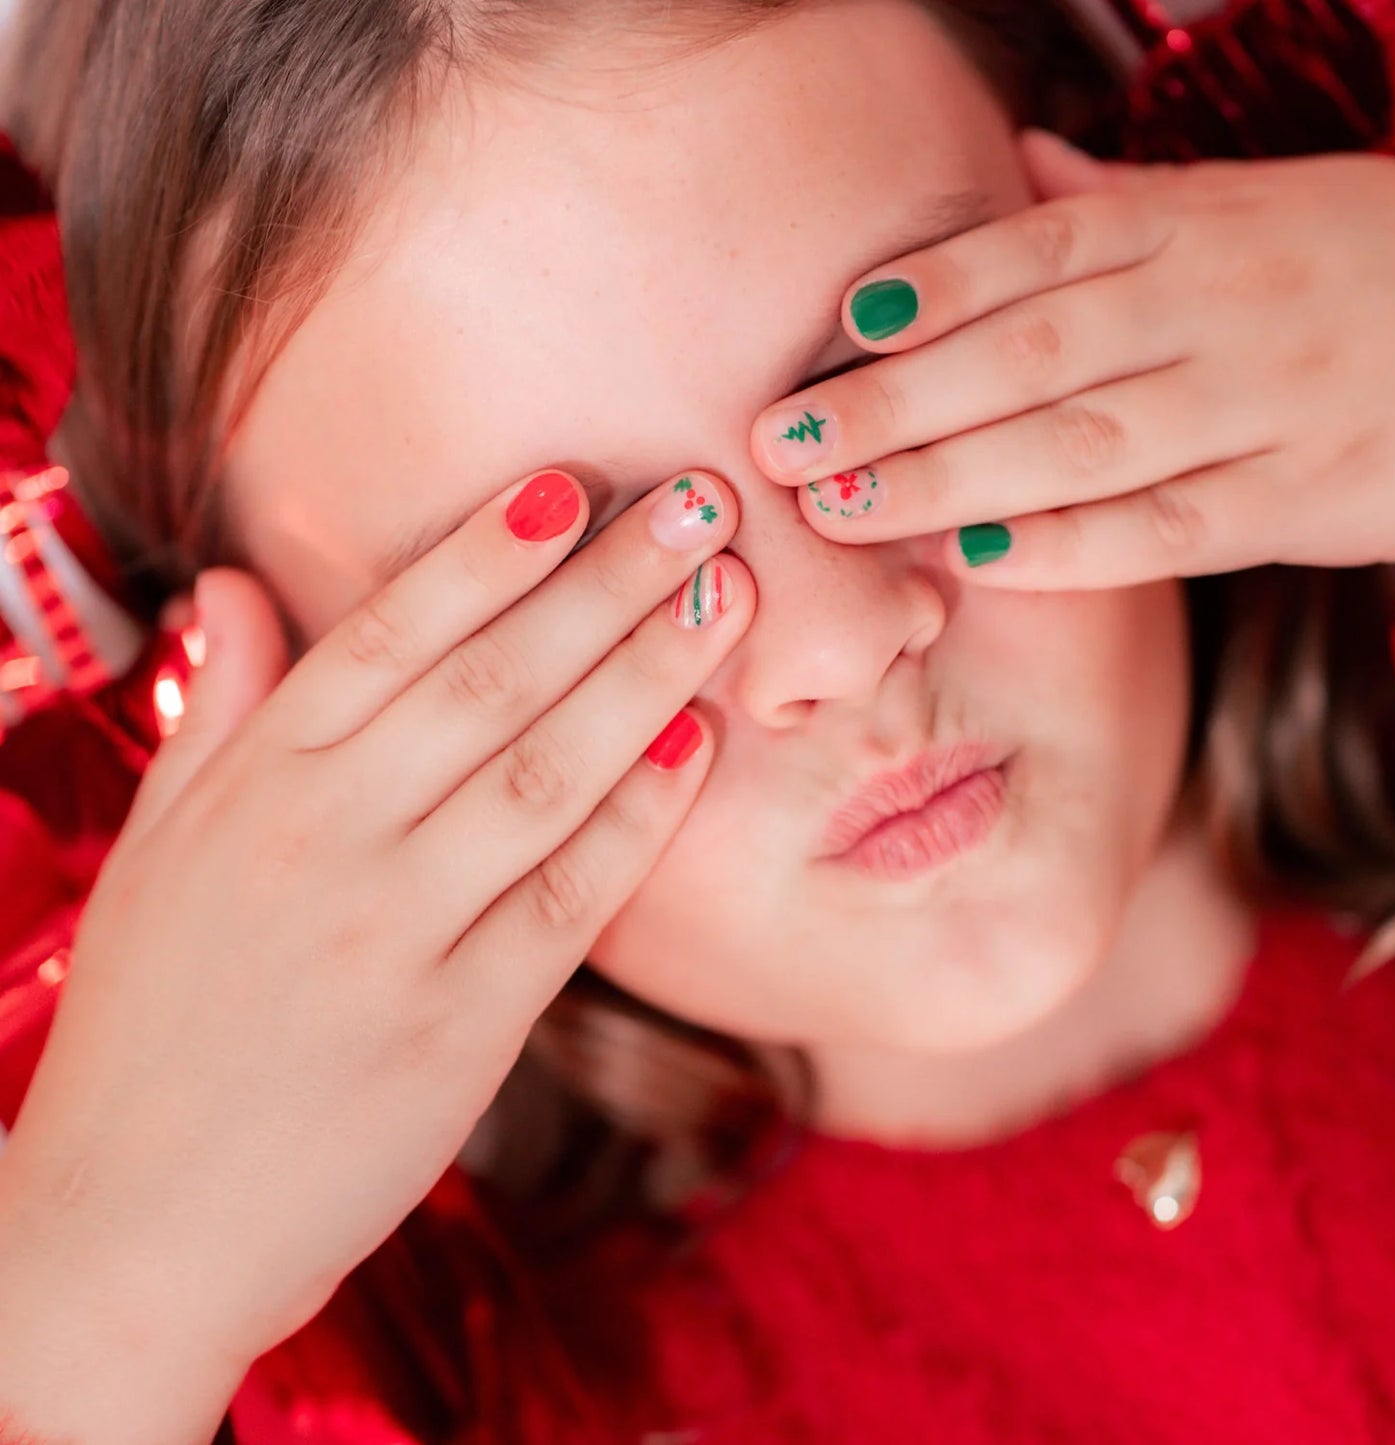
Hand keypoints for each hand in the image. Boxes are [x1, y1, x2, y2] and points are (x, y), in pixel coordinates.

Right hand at [0, 467, 751, 1444]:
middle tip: (699, 503)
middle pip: (492, 683)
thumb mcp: (163, 848)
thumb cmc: (152, 1024)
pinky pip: (569, 898)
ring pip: (546, 773)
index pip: (388, 636)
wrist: (134, 1231)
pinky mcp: (460, 1029)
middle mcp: (327, 840)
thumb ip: (219, 709)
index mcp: (253, 783)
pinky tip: (695, 741)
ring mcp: (397, 935)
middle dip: (606, 584)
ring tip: (723, 597)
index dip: (485, 554)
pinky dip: (638, 815)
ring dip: (647, 675)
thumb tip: (248, 584)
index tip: (568, 483)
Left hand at [751, 133, 1394, 587]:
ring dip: (949, 480)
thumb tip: (1015, 167)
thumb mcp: (1252, 207)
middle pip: (1030, 355)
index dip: (930, 292)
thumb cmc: (1363, 268)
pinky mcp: (1293, 501)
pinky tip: (975, 556)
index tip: (834, 330)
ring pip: (1080, 445)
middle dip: (896, 405)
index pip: (1037, 255)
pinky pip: (1163, 529)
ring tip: (844, 509)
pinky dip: (1065, 545)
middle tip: (785, 444)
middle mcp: (1215, 307)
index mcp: (1194, 228)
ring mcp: (1257, 405)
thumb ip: (1124, 206)